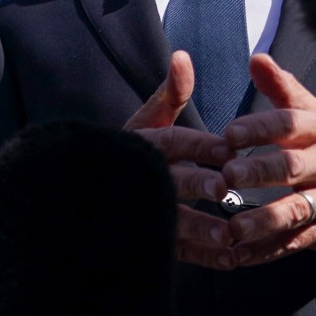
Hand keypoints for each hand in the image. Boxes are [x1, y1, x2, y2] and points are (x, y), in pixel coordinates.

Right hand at [125, 51, 239, 268]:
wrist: (84, 191)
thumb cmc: (130, 149)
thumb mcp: (147, 118)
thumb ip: (170, 92)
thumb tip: (182, 56)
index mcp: (144, 144)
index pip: (173, 142)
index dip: (199, 145)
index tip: (228, 149)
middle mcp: (142, 179)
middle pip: (170, 181)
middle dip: (197, 185)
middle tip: (224, 190)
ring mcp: (141, 212)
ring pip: (172, 221)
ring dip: (201, 229)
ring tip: (229, 236)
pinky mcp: (148, 240)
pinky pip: (176, 251)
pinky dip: (204, 256)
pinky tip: (231, 259)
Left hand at [216, 56, 315, 267]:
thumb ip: (283, 90)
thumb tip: (257, 58)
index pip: (292, 124)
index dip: (260, 128)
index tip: (229, 133)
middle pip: (294, 167)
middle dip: (260, 172)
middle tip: (227, 175)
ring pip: (296, 210)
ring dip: (264, 219)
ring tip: (234, 225)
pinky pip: (294, 242)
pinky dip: (266, 251)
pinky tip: (239, 255)